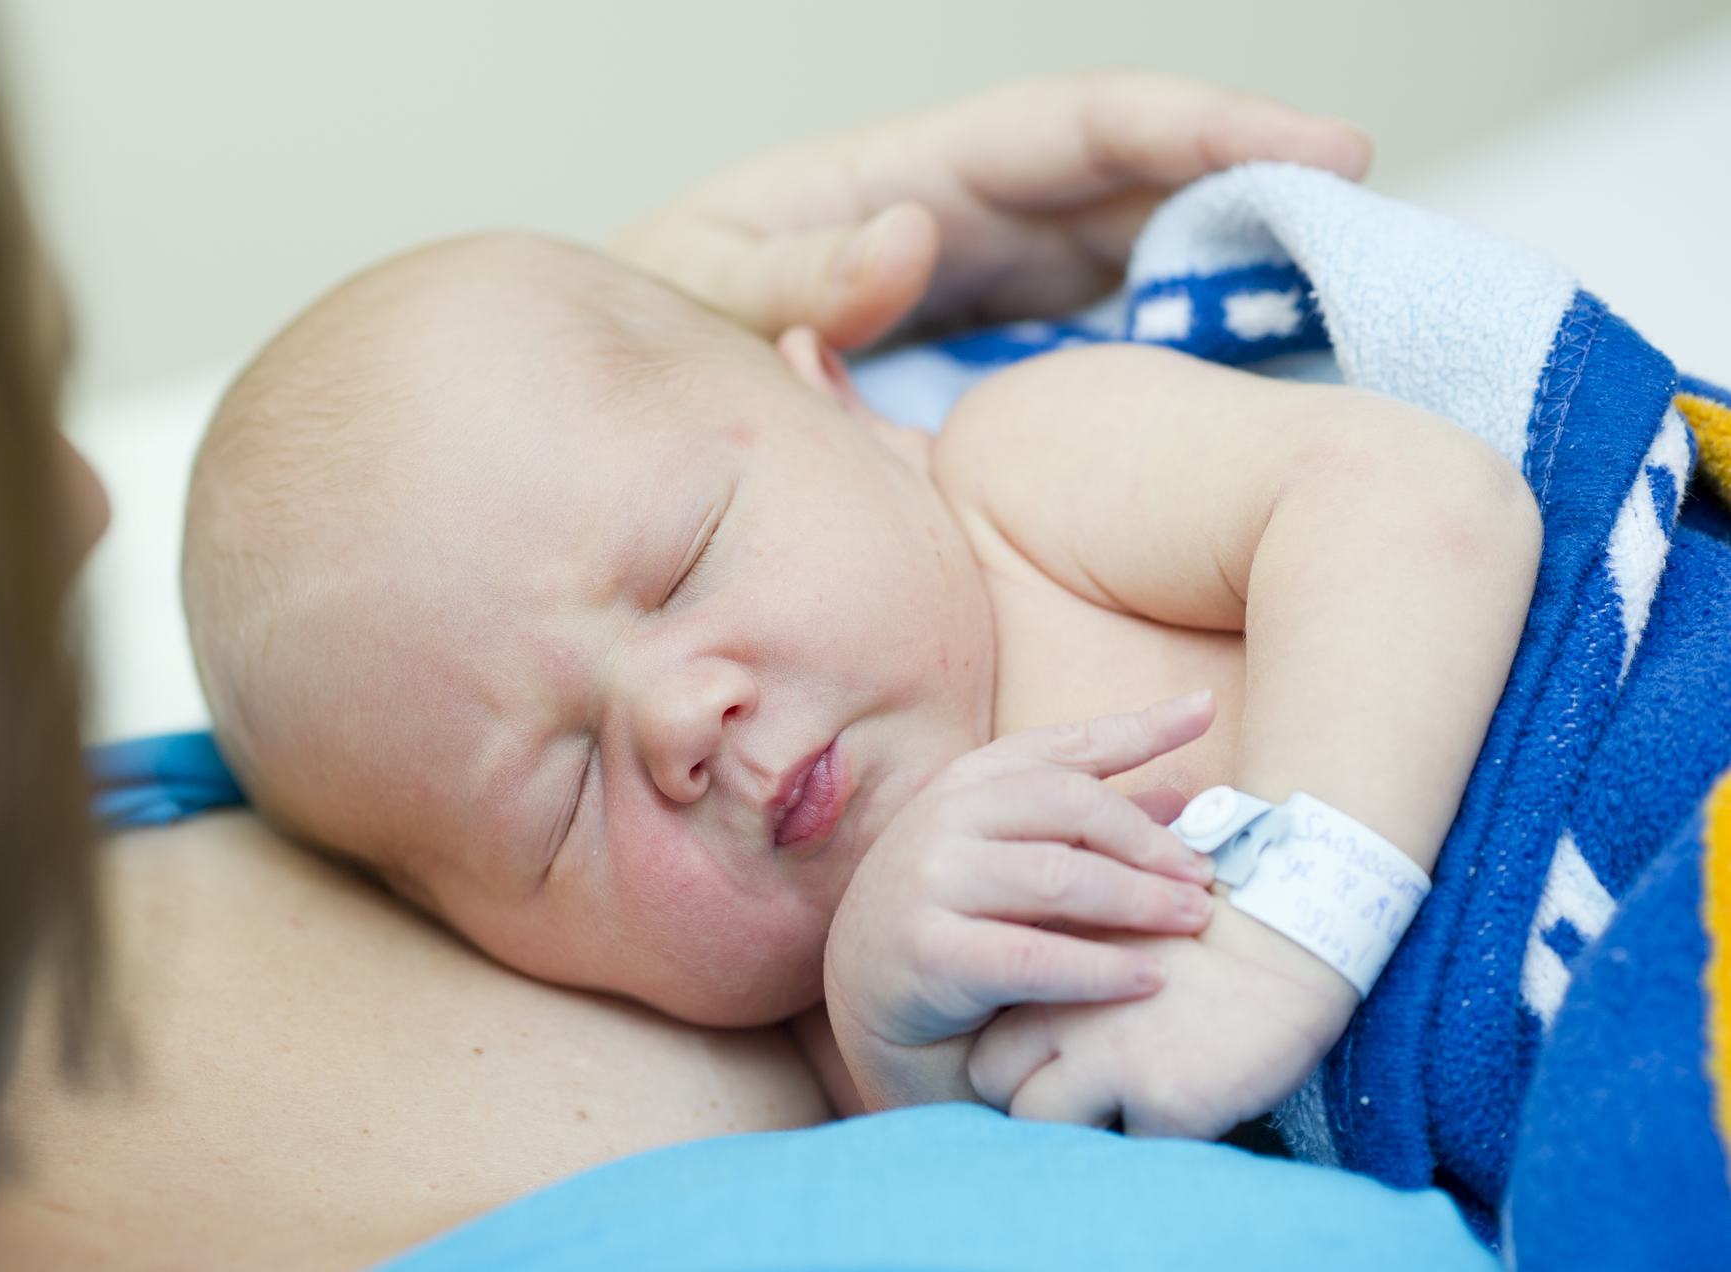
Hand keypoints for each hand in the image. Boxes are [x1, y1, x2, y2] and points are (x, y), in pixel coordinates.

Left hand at [615, 72, 1368, 349]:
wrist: (624, 414)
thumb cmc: (654, 326)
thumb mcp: (696, 289)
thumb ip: (789, 278)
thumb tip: (914, 237)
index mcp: (902, 177)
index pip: (1074, 129)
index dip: (1195, 128)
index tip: (1307, 148)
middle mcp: (966, 218)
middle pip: (1136, 184)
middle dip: (1255, 189)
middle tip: (1378, 230)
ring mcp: (986, 288)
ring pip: (1140, 260)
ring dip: (1236, 276)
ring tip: (1353, 313)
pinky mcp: (989, 361)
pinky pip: (1104, 342)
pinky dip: (1179, 357)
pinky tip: (1250, 396)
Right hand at [824, 693, 1218, 1110]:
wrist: (874, 1009)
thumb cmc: (962, 929)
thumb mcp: (1021, 866)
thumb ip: (1090, 831)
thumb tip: (1185, 794)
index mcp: (968, 785)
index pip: (1061, 747)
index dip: (1137, 728)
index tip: (1204, 711)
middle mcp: (941, 819)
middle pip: (1068, 804)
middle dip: (1148, 839)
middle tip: (1204, 877)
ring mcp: (928, 882)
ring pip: (1056, 877)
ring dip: (1138, 900)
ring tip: (1194, 921)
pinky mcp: (926, 953)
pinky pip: (1031, 957)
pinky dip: (1099, 969)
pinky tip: (1148, 980)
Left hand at [966, 901, 1358, 1138]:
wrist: (1294, 923)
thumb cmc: (1208, 926)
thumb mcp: (1116, 927)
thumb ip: (1068, 967)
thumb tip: (1034, 1017)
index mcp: (1046, 965)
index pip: (985, 1038)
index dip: (1012, 1056)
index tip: (1046, 1060)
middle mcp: (1062, 1015)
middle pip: (993, 1082)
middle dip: (1027, 1092)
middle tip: (1083, 1087)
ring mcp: (1110, 1062)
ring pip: (1044, 1125)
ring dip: (1079, 1121)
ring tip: (1132, 1098)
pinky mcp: (1166, 1101)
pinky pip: (1136, 1148)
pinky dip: (1156, 1135)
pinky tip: (1192, 1100)